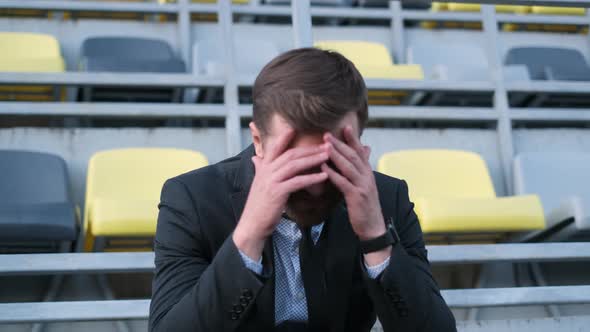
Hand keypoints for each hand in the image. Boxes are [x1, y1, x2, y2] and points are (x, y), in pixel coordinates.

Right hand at [233, 128, 329, 260]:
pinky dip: (312, 178)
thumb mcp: (258, 184)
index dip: (284, 137)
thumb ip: (259, 168)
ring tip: (328, 155)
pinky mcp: (278, 192)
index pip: (275, 147)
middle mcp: (266, 171)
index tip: (295, 128)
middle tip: (326, 144)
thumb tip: (256, 158)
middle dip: (309, 148)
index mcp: (263, 167)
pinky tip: (324, 176)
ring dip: (313, 159)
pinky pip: (297, 181)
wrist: (252, 224)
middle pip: (291, 154)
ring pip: (295, 165)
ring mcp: (271, 181)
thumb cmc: (258, 206)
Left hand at [321, 126, 385, 240]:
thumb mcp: (364, 186)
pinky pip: (344, 183)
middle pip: (353, 156)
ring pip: (349, 167)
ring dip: (336, 155)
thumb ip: (360, 170)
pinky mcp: (357, 197)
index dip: (353, 139)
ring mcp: (363, 186)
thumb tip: (361, 156)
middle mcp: (367, 176)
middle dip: (340, 144)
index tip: (345, 126)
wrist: (373, 227)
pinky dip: (333, 174)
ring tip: (325, 146)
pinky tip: (324, 168)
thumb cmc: (365, 206)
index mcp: (367, 172)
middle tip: (327, 134)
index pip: (360, 151)